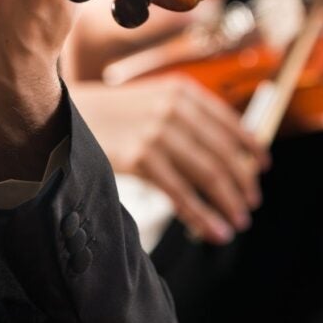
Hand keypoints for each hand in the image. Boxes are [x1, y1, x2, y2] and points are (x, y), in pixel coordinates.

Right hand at [71, 76, 269, 243]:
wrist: (59, 115)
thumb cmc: (105, 115)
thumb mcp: (148, 101)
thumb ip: (183, 118)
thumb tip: (221, 154)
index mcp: (181, 91)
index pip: (229, 121)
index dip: (251, 147)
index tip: (263, 166)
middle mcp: (174, 108)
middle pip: (223, 153)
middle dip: (242, 183)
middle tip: (250, 205)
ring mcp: (158, 132)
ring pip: (209, 175)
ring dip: (229, 203)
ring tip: (238, 222)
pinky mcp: (140, 158)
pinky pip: (181, 194)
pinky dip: (203, 216)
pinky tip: (216, 231)